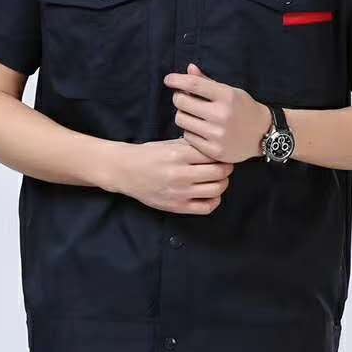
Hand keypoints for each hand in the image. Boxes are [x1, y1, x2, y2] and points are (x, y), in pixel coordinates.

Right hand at [112, 135, 233, 214]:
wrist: (126, 171)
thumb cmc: (149, 155)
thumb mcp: (169, 144)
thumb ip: (192, 146)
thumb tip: (216, 148)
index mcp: (179, 155)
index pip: (213, 155)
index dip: (221, 154)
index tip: (221, 155)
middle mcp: (180, 174)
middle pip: (219, 172)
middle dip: (225, 168)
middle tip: (223, 166)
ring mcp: (179, 192)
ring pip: (216, 190)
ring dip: (222, 183)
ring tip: (217, 179)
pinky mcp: (177, 206)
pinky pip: (206, 207)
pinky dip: (214, 200)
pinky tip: (211, 194)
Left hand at [163, 64, 270, 162]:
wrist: (263, 134)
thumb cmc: (243, 109)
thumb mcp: (230, 91)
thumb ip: (207, 82)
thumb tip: (189, 69)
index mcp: (226, 96)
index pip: (193, 84)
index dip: (176, 80)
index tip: (168, 80)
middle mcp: (221, 114)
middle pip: (182, 102)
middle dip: (179, 98)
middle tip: (184, 99)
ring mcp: (217, 134)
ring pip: (181, 120)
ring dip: (183, 115)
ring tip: (192, 115)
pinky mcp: (213, 150)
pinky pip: (187, 137)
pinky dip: (189, 131)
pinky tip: (199, 129)